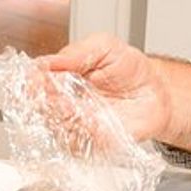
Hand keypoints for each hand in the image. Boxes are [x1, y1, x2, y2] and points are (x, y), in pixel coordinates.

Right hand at [45, 33, 170, 141]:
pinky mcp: (87, 143)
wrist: (156, 94)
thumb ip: (76, 52)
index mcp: (60, 77)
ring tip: (74, 106)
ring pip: (55, 126)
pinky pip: (76, 144)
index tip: (38, 78)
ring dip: (63, 117)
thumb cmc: (130, 70)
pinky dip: (83, 133)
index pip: (35, 80)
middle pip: (40, 105)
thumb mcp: (105, 47)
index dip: (34, 80)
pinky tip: (92, 122)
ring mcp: (73, 124)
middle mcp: (62, 102)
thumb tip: (46, 61)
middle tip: (57, 91)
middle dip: (47, 99)